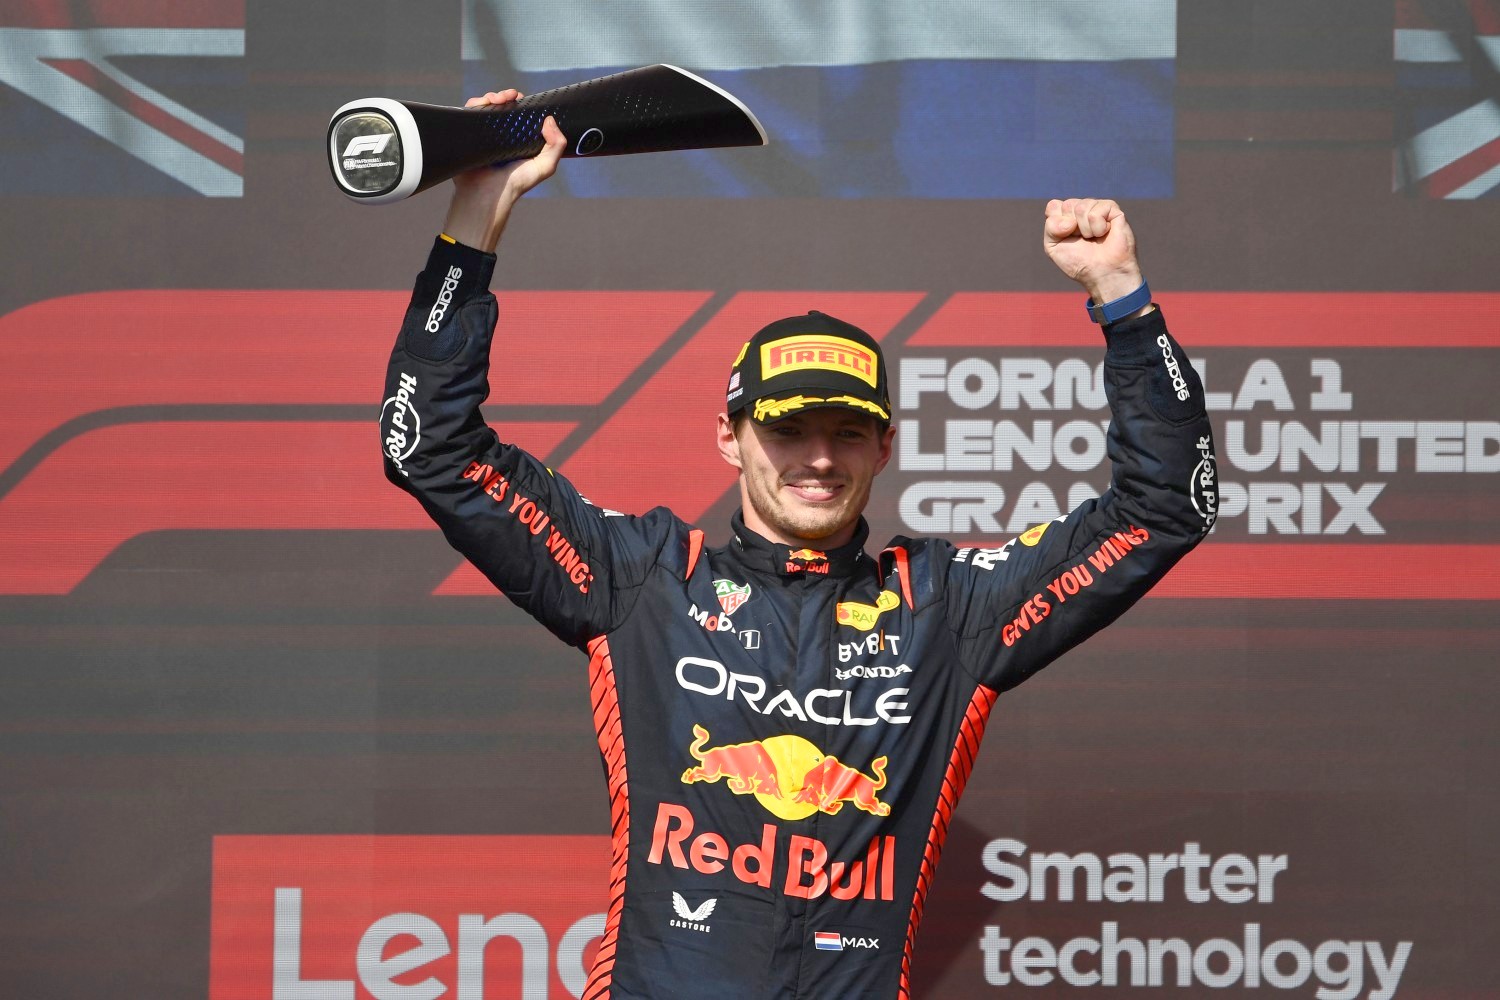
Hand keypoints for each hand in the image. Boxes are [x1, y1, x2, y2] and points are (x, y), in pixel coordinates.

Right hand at [443, 89, 566, 251]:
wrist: (487, 194)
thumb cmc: (515, 184)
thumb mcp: (544, 166)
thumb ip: (556, 146)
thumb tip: (550, 121)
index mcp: (517, 141)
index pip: (519, 115)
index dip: (521, 104)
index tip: (523, 99)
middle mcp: (500, 136)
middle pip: (501, 107)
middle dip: (505, 97)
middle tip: (510, 96)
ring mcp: (483, 135)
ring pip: (485, 107)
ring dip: (491, 97)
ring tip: (498, 99)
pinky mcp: (468, 134)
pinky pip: (469, 113)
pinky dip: (476, 104)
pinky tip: (484, 104)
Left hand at [1042, 198, 1144, 305]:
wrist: (1102, 273)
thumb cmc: (1079, 262)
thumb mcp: (1053, 247)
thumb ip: (1051, 227)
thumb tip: (1070, 220)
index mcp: (1066, 216)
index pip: (1053, 206)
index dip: (1056, 223)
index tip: (1065, 237)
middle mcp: (1082, 208)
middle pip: (1067, 205)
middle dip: (1071, 227)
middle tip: (1082, 239)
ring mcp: (1097, 207)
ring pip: (1081, 208)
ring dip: (1085, 230)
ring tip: (1094, 238)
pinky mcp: (1113, 209)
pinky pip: (1096, 212)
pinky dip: (1098, 228)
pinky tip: (1104, 233)